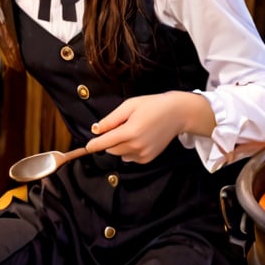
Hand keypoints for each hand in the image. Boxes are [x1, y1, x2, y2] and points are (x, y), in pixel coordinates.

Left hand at [86, 91, 213, 164]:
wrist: (178, 114)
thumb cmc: (153, 105)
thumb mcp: (129, 105)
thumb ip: (111, 119)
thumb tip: (95, 129)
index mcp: (130, 131)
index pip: (104, 142)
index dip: (93, 145)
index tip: (86, 147)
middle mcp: (136, 146)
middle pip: (111, 149)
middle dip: (109, 140)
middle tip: (120, 126)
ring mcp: (143, 154)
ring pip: (120, 154)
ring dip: (119, 146)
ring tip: (132, 131)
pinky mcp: (148, 159)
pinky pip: (130, 158)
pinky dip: (129, 150)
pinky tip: (138, 138)